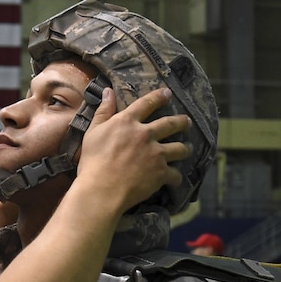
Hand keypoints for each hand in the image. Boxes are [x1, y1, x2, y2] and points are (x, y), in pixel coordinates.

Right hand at [74, 87, 192, 216]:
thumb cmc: (93, 162)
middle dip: (181, 122)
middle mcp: (146, 134)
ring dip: (185, 148)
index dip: (158, 96)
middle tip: (187, 122)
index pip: (146, 103)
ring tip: (187, 149)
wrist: (102, 190)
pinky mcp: (161, 172)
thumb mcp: (93, 132)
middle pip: (170, 124)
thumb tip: (108, 91)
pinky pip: (175, 174)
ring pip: (179, 148)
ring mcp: (156, 154)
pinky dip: (176, 177)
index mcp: (128, 122)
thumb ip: (103, 111)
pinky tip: (176, 178)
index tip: (167, 93)